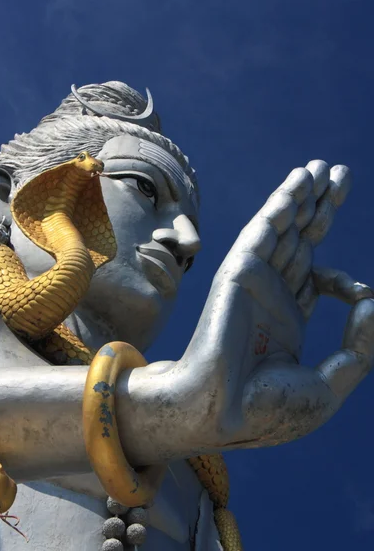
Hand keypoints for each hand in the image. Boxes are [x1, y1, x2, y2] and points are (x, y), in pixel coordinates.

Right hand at [181, 161, 373, 447]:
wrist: (222, 414)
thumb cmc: (269, 411)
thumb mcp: (330, 385)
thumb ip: (360, 348)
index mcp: (288, 319)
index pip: (318, 279)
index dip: (344, 280)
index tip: (364, 293)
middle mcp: (271, 294)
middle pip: (300, 239)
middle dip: (319, 207)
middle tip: (338, 173)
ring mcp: (255, 280)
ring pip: (282, 228)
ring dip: (300, 196)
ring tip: (318, 167)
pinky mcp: (239, 272)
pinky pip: (263, 232)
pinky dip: (280, 206)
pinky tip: (298, 182)